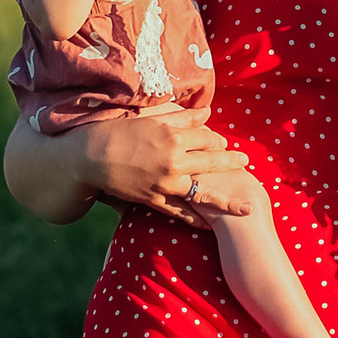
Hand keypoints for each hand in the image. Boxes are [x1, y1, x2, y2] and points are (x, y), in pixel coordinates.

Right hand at [90, 107, 254, 215]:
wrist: (90, 157)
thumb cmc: (119, 132)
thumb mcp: (151, 119)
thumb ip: (182, 116)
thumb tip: (208, 112)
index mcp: (173, 136)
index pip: (207, 138)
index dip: (218, 141)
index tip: (224, 143)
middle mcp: (174, 160)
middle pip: (212, 162)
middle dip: (232, 162)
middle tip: (247, 162)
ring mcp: (165, 183)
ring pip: (203, 192)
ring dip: (226, 200)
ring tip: (245, 206)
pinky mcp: (154, 200)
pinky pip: (181, 212)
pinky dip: (198, 220)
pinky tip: (212, 225)